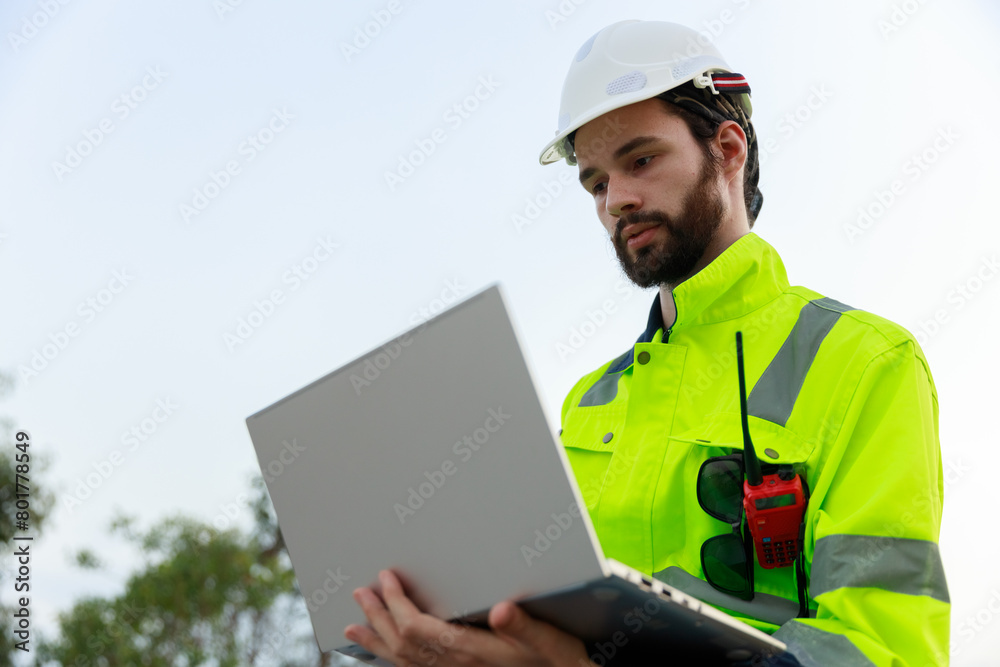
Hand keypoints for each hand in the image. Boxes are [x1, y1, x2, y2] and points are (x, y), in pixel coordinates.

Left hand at [344, 569, 597, 666]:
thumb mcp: (549, 640)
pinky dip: (393, 660)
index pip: (418, 628)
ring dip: (377, 641)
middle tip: (359, 593)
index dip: (397, 603)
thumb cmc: (556, 662)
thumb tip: (501, 611)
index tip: (386, 578)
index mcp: (472, 653)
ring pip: (403, 661)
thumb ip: (524, 626)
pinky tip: (386, 654)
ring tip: (353, 628)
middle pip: (402, 644)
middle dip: (378, 617)